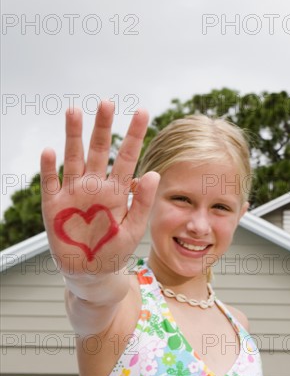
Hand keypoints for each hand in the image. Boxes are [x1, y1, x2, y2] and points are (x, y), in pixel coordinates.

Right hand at [40, 100, 159, 278]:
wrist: (91, 272)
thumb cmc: (114, 250)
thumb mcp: (134, 229)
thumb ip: (143, 202)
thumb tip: (154, 173)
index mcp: (117, 190)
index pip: (127, 156)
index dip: (134, 134)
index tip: (142, 112)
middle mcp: (95, 186)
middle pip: (98, 150)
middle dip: (102, 127)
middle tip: (106, 103)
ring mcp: (74, 194)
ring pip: (73, 158)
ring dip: (73, 136)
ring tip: (74, 111)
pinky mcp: (54, 206)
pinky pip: (51, 184)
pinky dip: (49, 169)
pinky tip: (50, 151)